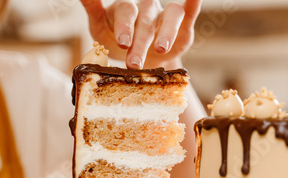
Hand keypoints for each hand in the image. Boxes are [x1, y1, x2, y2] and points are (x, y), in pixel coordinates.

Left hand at [81, 0, 200, 69]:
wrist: (136, 61)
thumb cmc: (114, 41)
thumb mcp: (99, 29)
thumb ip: (93, 9)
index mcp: (125, 9)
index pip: (126, 12)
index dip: (125, 26)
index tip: (123, 43)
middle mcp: (145, 9)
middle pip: (145, 20)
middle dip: (140, 42)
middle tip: (134, 62)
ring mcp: (164, 16)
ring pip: (171, 16)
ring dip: (167, 32)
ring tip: (161, 49)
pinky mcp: (182, 26)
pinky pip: (189, 11)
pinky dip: (194, 3)